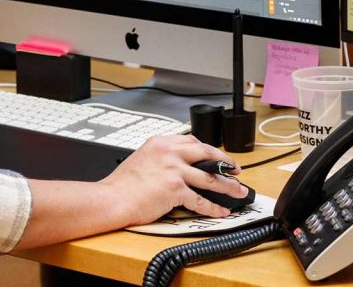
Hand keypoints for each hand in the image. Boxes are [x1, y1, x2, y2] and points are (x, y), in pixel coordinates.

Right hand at [100, 135, 246, 224]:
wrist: (113, 198)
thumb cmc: (122, 184)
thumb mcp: (141, 157)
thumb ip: (160, 157)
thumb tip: (175, 166)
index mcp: (160, 142)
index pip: (192, 141)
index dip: (208, 149)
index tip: (216, 156)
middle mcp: (169, 153)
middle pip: (207, 154)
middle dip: (226, 162)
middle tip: (236, 169)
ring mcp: (174, 170)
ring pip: (210, 178)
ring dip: (228, 186)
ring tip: (239, 192)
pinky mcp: (176, 189)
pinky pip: (201, 200)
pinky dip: (213, 208)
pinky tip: (220, 211)